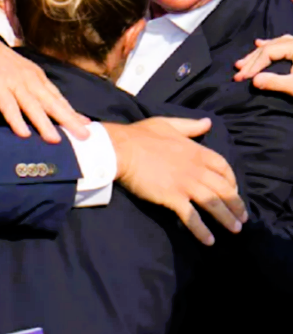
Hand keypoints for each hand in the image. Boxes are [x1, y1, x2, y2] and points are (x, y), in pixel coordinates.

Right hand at [0, 4, 89, 142]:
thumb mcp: (15, 69)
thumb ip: (27, 84)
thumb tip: (38, 101)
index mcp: (35, 75)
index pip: (57, 97)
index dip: (72, 112)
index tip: (87, 125)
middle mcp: (28, 79)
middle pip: (52, 103)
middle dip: (69, 120)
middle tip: (85, 136)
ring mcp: (12, 82)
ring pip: (33, 106)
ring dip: (45, 123)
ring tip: (56, 140)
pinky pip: (8, 105)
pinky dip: (16, 119)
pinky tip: (23, 133)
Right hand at [106, 117, 246, 245]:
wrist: (120, 149)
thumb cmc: (140, 135)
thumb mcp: (167, 124)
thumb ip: (190, 126)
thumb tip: (208, 122)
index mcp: (197, 152)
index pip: (224, 167)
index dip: (232, 180)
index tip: (233, 190)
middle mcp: (197, 169)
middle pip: (224, 189)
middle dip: (236, 204)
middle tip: (242, 218)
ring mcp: (186, 184)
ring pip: (214, 204)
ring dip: (226, 219)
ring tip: (235, 230)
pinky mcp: (173, 197)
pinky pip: (192, 217)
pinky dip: (202, 230)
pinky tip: (209, 241)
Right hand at [234, 35, 292, 93]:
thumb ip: (275, 82)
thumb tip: (254, 81)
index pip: (269, 52)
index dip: (254, 64)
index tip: (242, 77)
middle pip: (269, 48)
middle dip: (252, 60)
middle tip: (238, 70)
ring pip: (272, 45)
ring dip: (257, 54)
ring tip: (243, 61)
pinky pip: (280, 43)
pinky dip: (268, 45)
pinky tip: (258, 43)